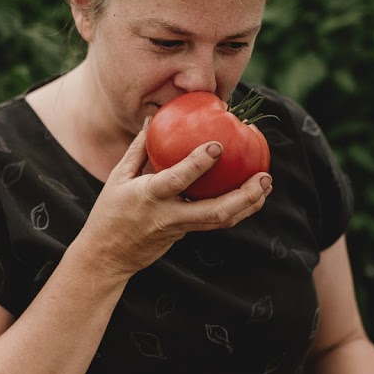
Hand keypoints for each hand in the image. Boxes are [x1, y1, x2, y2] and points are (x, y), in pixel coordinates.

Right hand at [72, 118, 271, 279]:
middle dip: (244, 195)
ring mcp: (180, 228)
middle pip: (215, 211)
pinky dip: (236, 209)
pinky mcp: (186, 234)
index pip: (177, 179)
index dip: (198, 164)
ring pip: (221, 220)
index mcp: (148, 196)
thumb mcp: (118, 177)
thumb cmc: (110, 211)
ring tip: (266, 184)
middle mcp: (168, 215)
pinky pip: (215, 221)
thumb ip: (140, 148)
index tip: (218, 146)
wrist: (108, 256)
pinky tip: (250, 195)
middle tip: (265, 176)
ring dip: (248, 204)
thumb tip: (154, 118)